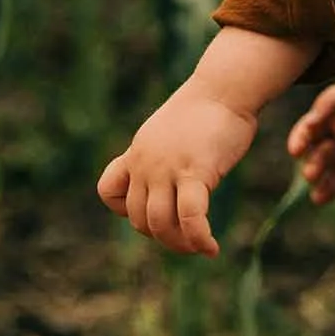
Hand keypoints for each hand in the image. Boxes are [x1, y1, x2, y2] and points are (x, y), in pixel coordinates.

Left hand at [97, 86, 257, 253]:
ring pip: (159, 224)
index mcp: (137, 153)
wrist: (225, 88)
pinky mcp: (195, 171)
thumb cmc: (207, 110)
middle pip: (138, 219)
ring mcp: (167, 168)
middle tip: (189, 239)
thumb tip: (173, 181)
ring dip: (180, 245)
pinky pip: (190, 218)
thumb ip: (162, 157)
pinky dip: (199, 239)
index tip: (160, 209)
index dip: (129, 211)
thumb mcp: (170, 133)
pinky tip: (211, 248)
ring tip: (199, 248)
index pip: (109, 193)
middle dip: (163, 237)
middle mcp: (145, 163)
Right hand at [286, 73, 334, 208]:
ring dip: (329, 188)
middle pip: (324, 159)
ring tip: (319, 198)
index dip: (301, 140)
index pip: (310, 134)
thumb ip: (331, 103)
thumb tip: (308, 125)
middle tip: (311, 174)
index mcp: (333, 120)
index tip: (296, 149)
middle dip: (315, 166)